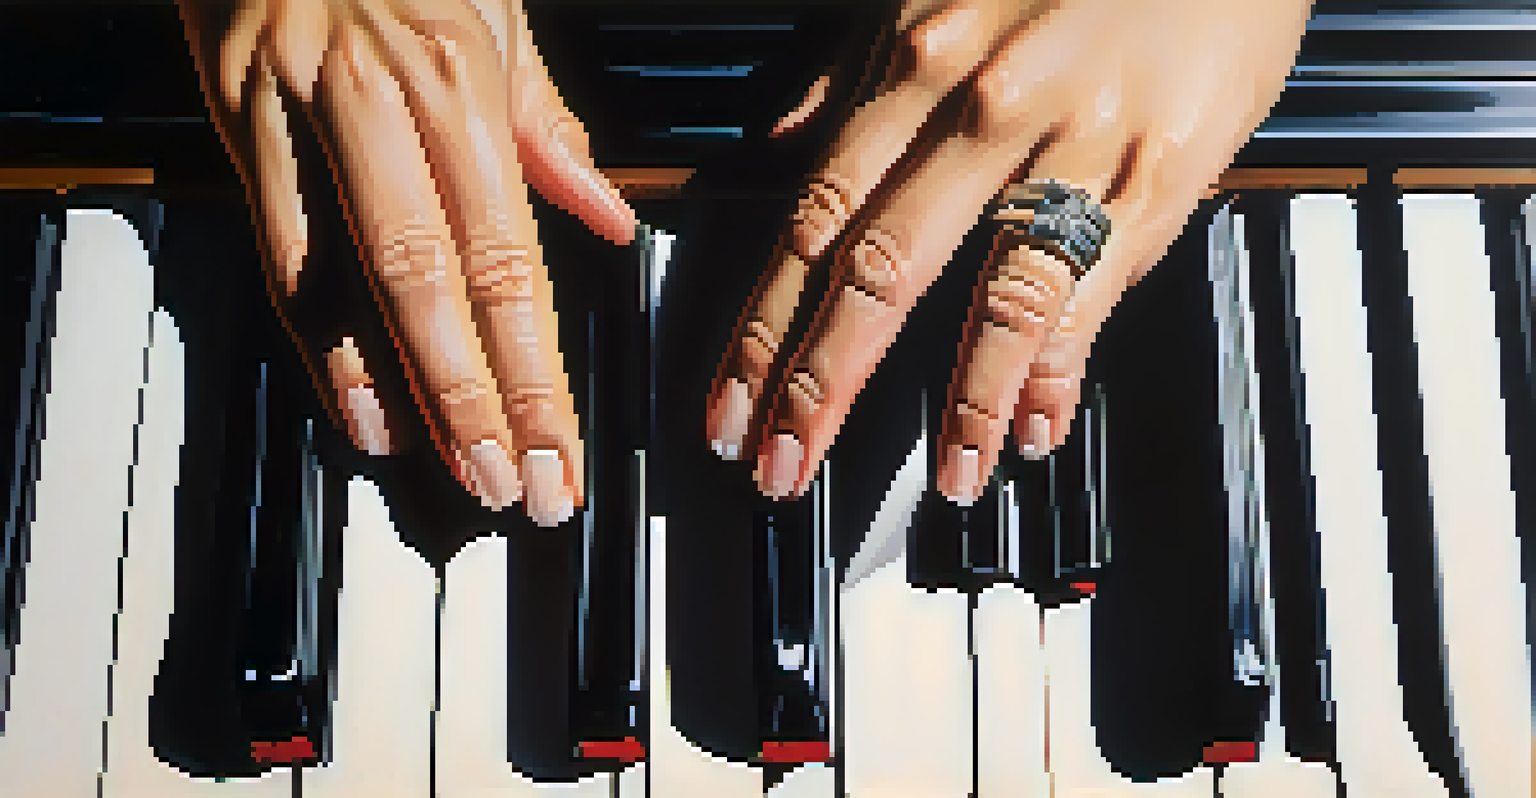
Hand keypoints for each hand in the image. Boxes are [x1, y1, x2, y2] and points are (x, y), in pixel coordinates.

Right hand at [178, 0, 637, 524]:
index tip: (564, 444)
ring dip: (400, 389)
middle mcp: (382, 105)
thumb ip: (547, 127)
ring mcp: (300, 113)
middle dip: (481, 399)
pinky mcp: (235, 118)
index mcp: (461, 82)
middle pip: (436, 283)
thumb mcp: (496, 15)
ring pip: (351, 277)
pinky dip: (316, 338)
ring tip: (449, 469)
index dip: (538, 365)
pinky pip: (277, 249)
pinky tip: (356, 406)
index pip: (512, 256)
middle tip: (520, 486)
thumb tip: (608, 218)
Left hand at [706, 0, 1312, 501]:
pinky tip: (1034, 426)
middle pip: (878, 270)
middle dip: (819, 383)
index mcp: (917, 63)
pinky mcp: (1160, 167)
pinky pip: (1096, 286)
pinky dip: (1060, 368)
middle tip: (781, 467)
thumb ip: (855, 74)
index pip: (814, 220)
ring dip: (961, 404)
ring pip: (994, 294)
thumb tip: (787, 141)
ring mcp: (1072, 140)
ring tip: (942, 478)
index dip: (764, 326)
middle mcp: (981, 107)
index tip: (731, 402)